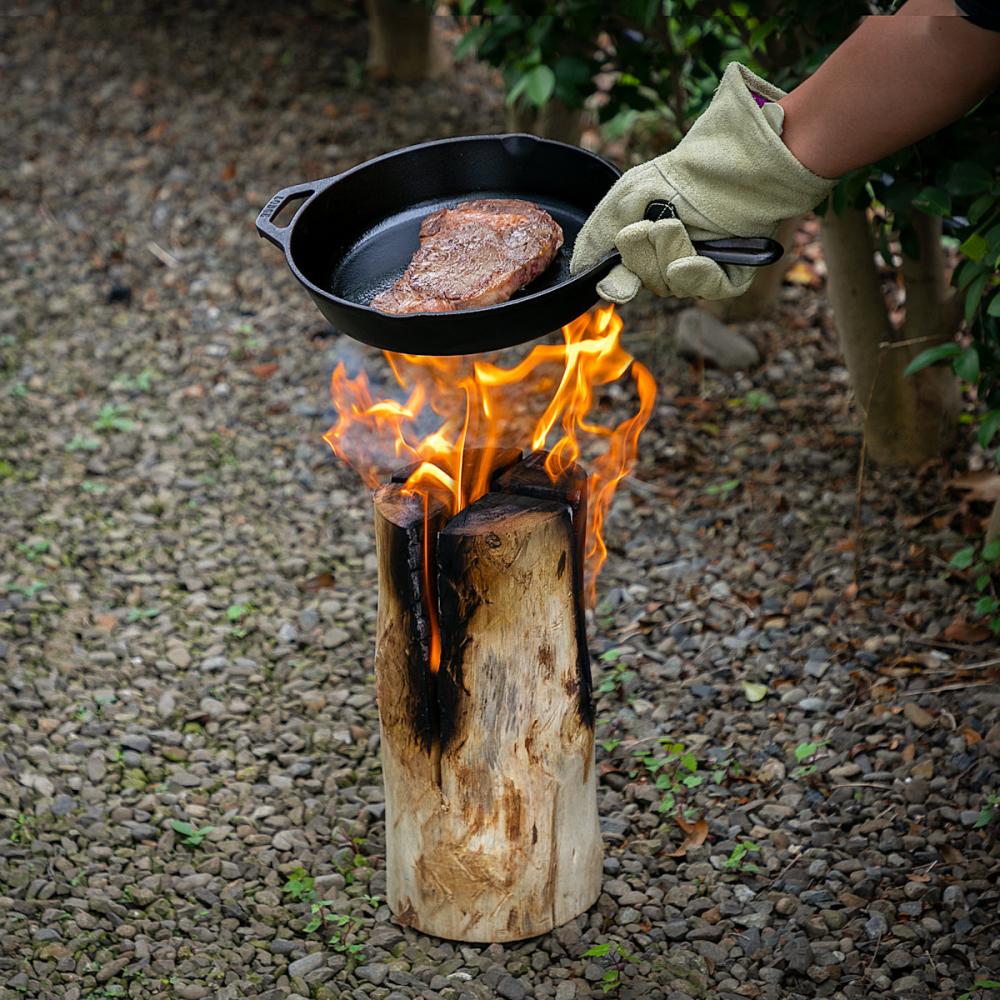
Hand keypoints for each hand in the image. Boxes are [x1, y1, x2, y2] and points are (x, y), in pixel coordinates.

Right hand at [570, 63, 835, 303]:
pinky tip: (692, 260)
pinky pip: (703, 290)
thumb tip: (582, 278)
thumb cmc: (681, 175)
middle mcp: (671, 263)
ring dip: (667, 254)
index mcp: (645, 250)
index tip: (609, 275)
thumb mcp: (626, 199)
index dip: (615, 279)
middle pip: (644, 283)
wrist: (738, 161)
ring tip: (677, 225)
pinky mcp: (728, 278)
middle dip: (641, 256)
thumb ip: (597, 237)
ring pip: (670, 286)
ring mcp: (700, 272)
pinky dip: (694, 275)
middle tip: (651, 226)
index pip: (621, 280)